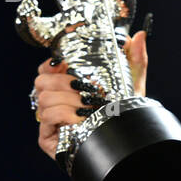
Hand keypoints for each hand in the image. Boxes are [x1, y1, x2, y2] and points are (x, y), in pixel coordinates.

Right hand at [31, 29, 148, 161]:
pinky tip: (80, 119)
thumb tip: (139, 35)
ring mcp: (49, 120)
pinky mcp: (47, 137)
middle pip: (41, 81)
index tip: (65, 63)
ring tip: (88, 107)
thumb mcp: (133, 84)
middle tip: (84, 89)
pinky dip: (63, 114)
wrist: (127, 144)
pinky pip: (47, 116)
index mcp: (67, 87)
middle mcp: (55, 102)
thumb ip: (136, 59)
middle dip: (62, 82)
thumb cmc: (124, 114)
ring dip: (68, 100)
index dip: (51, 64)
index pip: (46, 70)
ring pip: (43, 98)